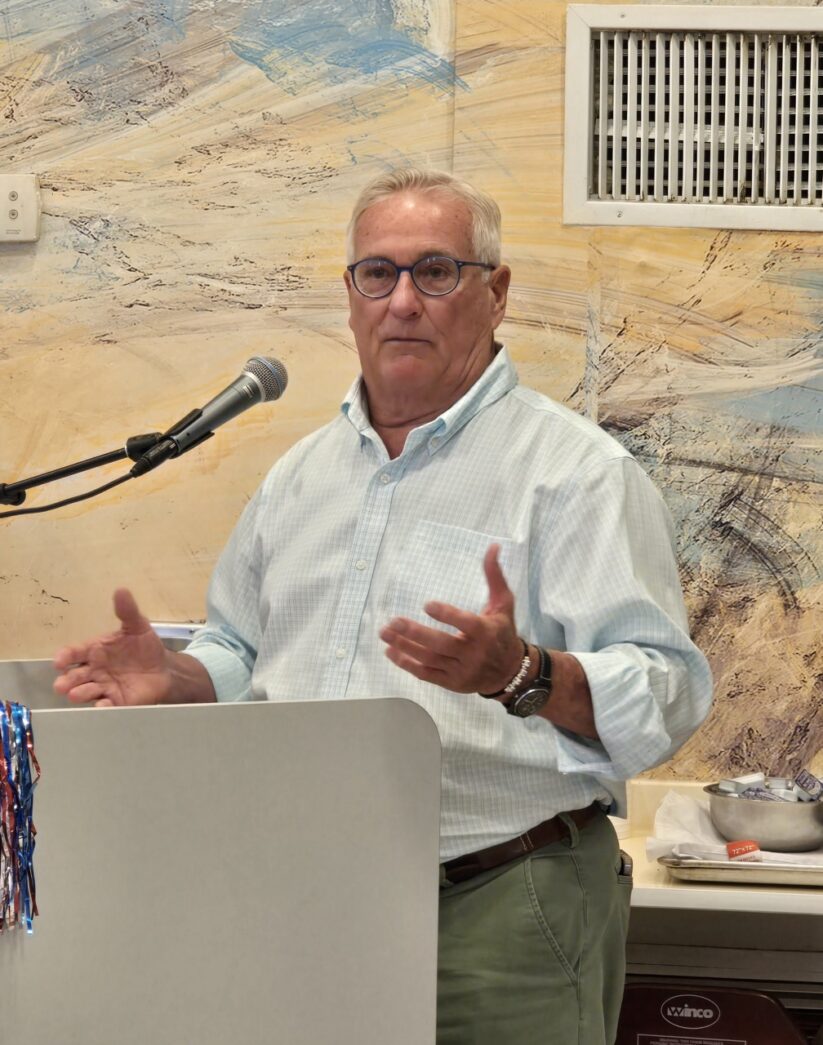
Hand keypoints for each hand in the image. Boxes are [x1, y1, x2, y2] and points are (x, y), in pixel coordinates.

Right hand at [53, 589, 172, 707]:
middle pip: (75, 676)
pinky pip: (107, 705)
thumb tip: (121, 590)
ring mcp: (104, 687)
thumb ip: (127, 611)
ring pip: (86, 691)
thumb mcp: (137, 626)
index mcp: (94, 651)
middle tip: (61, 685)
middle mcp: (94, 670)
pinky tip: (102, 705)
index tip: (59, 660)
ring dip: (79, 693)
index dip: (65, 657)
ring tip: (75, 694)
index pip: (74, 653)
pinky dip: (103, 706)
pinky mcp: (117, 702)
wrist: (163, 668)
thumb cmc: (144, 647)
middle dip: (67, 680)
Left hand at [378, 544, 525, 696]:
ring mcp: (461, 670)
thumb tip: (492, 546)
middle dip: (415, 633)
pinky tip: (390, 652)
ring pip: (429, 659)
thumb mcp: (503, 603)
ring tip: (385, 633)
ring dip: (404, 647)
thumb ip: (494, 576)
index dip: (447, 615)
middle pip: (441, 644)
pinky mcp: (451, 682)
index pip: (466, 624)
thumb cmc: (502, 632)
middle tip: (393, 621)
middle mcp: (473, 653)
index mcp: (486, 632)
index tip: (426, 605)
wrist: (509, 672)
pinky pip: (426, 674)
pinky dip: (407, 664)